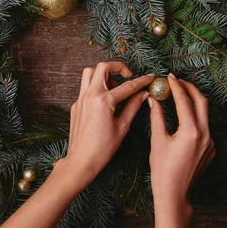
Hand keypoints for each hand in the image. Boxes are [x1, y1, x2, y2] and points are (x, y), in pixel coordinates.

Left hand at [60, 62, 154, 185]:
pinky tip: (105, 101)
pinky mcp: (76, 105)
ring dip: (103, 74)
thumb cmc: (103, 148)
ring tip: (114, 87)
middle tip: (128, 76)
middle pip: (103, 67)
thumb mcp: (122, 127)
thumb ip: (133, 106)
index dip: (141, 80)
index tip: (150, 77)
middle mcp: (90, 96)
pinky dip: (96, 87)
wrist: (81, 160)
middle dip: (118, 67)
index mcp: (104, 101)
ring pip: (89, 73)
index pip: (127, 86)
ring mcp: (80, 99)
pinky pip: (85, 87)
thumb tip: (143, 94)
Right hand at [149, 74, 214, 214]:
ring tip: (179, 96)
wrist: (174, 194)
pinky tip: (183, 118)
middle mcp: (205, 135)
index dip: (177, 86)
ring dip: (193, 103)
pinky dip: (195, 118)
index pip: (185, 101)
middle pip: (202, 102)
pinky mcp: (210, 149)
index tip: (169, 77)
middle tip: (178, 81)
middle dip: (190, 89)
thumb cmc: (162, 170)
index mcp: (191, 131)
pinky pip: (204, 128)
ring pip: (204, 115)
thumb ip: (157, 117)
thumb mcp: (158, 140)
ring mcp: (210, 143)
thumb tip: (153, 100)